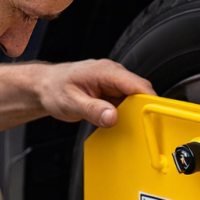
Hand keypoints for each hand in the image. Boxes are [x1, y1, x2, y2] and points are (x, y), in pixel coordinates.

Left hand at [33, 59, 154, 127]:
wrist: (44, 87)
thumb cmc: (54, 89)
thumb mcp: (71, 102)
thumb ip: (92, 110)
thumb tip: (112, 117)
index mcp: (105, 71)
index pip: (136, 84)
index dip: (149, 100)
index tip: (155, 116)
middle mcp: (112, 75)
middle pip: (139, 92)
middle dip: (143, 110)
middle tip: (141, 128)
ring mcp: (113, 84)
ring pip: (134, 100)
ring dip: (134, 114)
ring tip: (127, 128)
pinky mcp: (111, 93)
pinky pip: (125, 104)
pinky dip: (125, 115)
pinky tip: (118, 124)